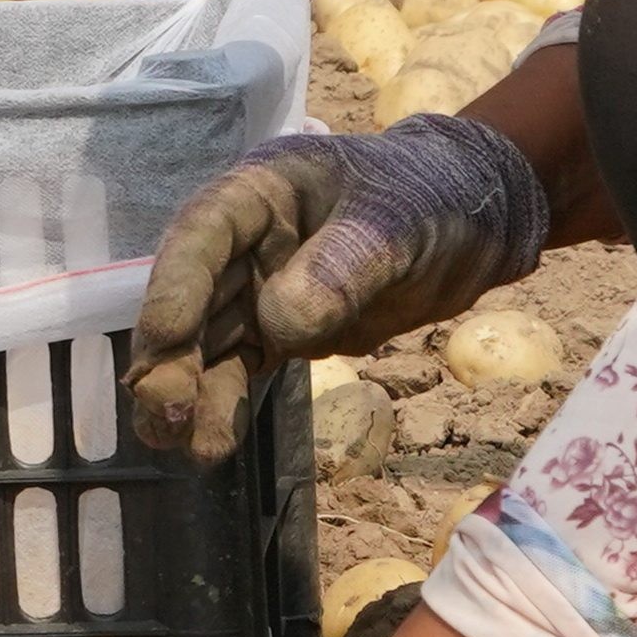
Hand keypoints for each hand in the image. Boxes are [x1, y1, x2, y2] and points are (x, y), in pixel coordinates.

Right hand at [129, 113, 552, 460]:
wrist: (473, 226)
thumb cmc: (429, 199)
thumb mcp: (395, 222)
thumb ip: (341, 267)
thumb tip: (279, 325)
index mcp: (262, 191)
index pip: (204, 233)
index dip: (176, 283)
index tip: (166, 336)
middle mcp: (244, 241)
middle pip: (193, 296)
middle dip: (170, 354)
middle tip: (162, 411)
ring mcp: (255, 290)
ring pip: (207, 343)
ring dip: (187, 392)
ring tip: (172, 442)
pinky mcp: (277, 334)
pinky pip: (240, 371)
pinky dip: (223, 406)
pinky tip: (208, 445)